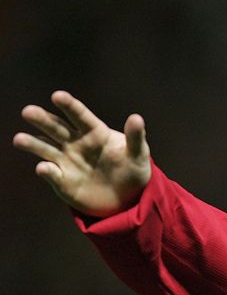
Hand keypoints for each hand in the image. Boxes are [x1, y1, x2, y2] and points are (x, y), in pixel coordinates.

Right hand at [13, 91, 150, 216]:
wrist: (127, 198)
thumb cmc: (133, 170)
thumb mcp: (139, 154)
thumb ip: (136, 137)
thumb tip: (136, 118)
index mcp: (95, 133)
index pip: (80, 116)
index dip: (69, 105)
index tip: (57, 96)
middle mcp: (76, 143)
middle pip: (57, 128)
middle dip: (42, 120)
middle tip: (28, 111)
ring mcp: (67, 161)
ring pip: (46, 149)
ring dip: (33, 143)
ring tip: (19, 139)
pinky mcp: (63, 181)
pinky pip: (52, 174)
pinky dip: (47, 171)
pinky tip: (44, 168)